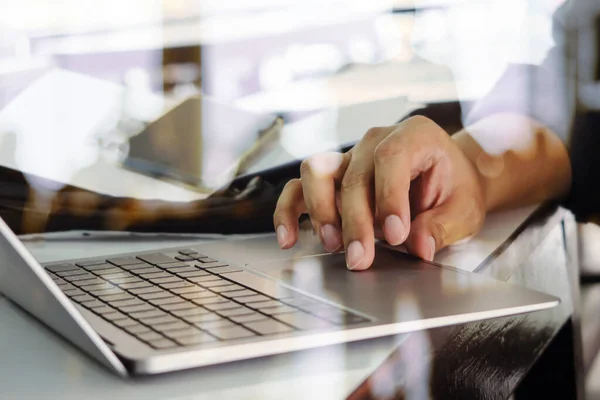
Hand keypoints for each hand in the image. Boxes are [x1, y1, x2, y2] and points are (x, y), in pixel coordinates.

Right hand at [273, 116, 485, 269]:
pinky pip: (299, 188)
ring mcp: (349, 158)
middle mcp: (375, 141)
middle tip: (361, 258)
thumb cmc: (454, 188)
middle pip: (353, 174)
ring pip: (317, 172)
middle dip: (355, 221)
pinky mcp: (331, 178)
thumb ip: (442, 226)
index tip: (396, 235)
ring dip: (321, 210)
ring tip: (333, 245)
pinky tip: (289, 239)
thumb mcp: (463, 208)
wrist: (446, 178)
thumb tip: (418, 247)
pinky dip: (290, 212)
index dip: (389, 196)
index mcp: (415, 136)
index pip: (391, 157)